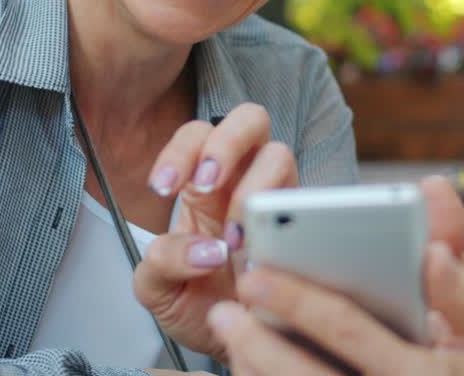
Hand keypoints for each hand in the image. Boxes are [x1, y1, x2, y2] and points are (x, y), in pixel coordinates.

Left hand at [133, 103, 298, 359]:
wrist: (235, 345)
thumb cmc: (196, 306)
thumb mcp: (158, 290)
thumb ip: (162, 262)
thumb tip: (205, 251)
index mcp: (204, 186)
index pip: (197, 134)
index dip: (182, 150)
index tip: (164, 188)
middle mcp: (245, 181)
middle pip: (249, 119)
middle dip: (225, 143)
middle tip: (207, 186)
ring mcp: (278, 200)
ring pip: (279, 154)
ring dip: (253, 188)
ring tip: (235, 237)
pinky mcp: (304, 226)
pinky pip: (305, 202)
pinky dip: (282, 221)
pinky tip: (260, 259)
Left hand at [206, 175, 463, 374]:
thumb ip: (459, 268)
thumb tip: (434, 193)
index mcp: (424, 374)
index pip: (350, 333)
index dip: (302, 302)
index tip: (256, 271)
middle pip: (308, 373)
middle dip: (260, 337)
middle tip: (224, 299)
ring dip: (253, 364)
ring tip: (225, 324)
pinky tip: (226, 365)